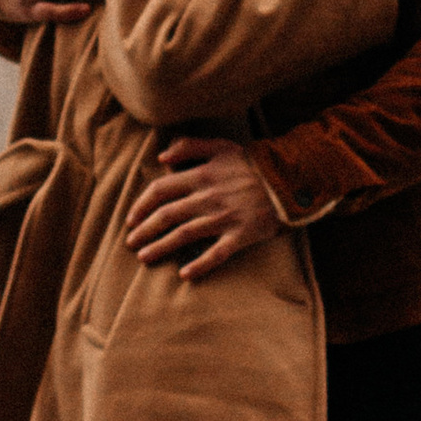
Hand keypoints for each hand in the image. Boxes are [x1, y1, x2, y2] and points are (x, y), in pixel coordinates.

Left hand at [124, 135, 282, 279]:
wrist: (290, 180)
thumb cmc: (253, 164)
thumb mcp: (221, 146)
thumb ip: (189, 145)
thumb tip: (161, 156)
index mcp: (201, 175)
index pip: (160, 190)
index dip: (141, 205)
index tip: (131, 219)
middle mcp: (208, 197)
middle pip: (166, 215)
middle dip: (144, 230)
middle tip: (131, 243)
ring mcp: (224, 217)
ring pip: (184, 234)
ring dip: (161, 247)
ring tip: (144, 258)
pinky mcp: (241, 234)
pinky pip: (217, 253)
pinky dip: (200, 265)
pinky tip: (184, 275)